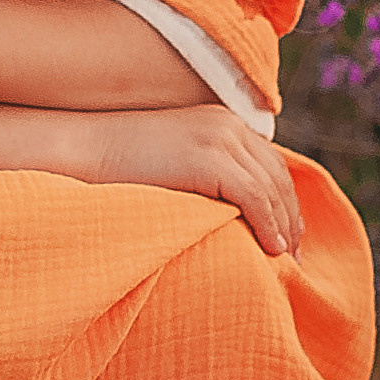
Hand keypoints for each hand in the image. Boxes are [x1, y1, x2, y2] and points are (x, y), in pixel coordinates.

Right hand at [84, 104, 302, 255]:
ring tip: (287, 258)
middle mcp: (227, 125)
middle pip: (277, 175)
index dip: (284, 200)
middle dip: (290, 216)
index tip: (288, 234)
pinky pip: (254, 197)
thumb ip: (203, 173)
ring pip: (271, 189)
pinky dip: (268, 225)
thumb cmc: (118, 166)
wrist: (83, 149)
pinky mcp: (210, 159)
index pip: (269, 163)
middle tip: (296, 254)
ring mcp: (219, 139)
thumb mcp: (173, 161)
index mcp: (221, 122)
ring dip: (284, 226)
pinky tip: (272, 249)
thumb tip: (226, 211)